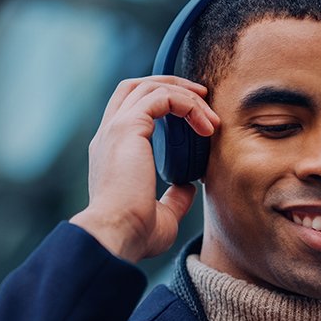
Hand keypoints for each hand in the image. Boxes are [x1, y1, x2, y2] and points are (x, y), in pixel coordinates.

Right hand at [71, 75, 219, 261]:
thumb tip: (187, 188)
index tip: (193, 116)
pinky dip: (187, 104)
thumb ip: (173, 198)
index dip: (161, 103)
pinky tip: (205, 126)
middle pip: (135, 87)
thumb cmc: (134, 233)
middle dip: (171, 84)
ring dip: (186, 95)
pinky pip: (162, 98)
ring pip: (150, 87)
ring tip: (211, 117)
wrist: (117, 236)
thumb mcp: (161, 214)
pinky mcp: (129, 127)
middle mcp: (109, 135)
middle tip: (202, 96)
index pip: (130, 110)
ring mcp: (116, 129)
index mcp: (110, 152)